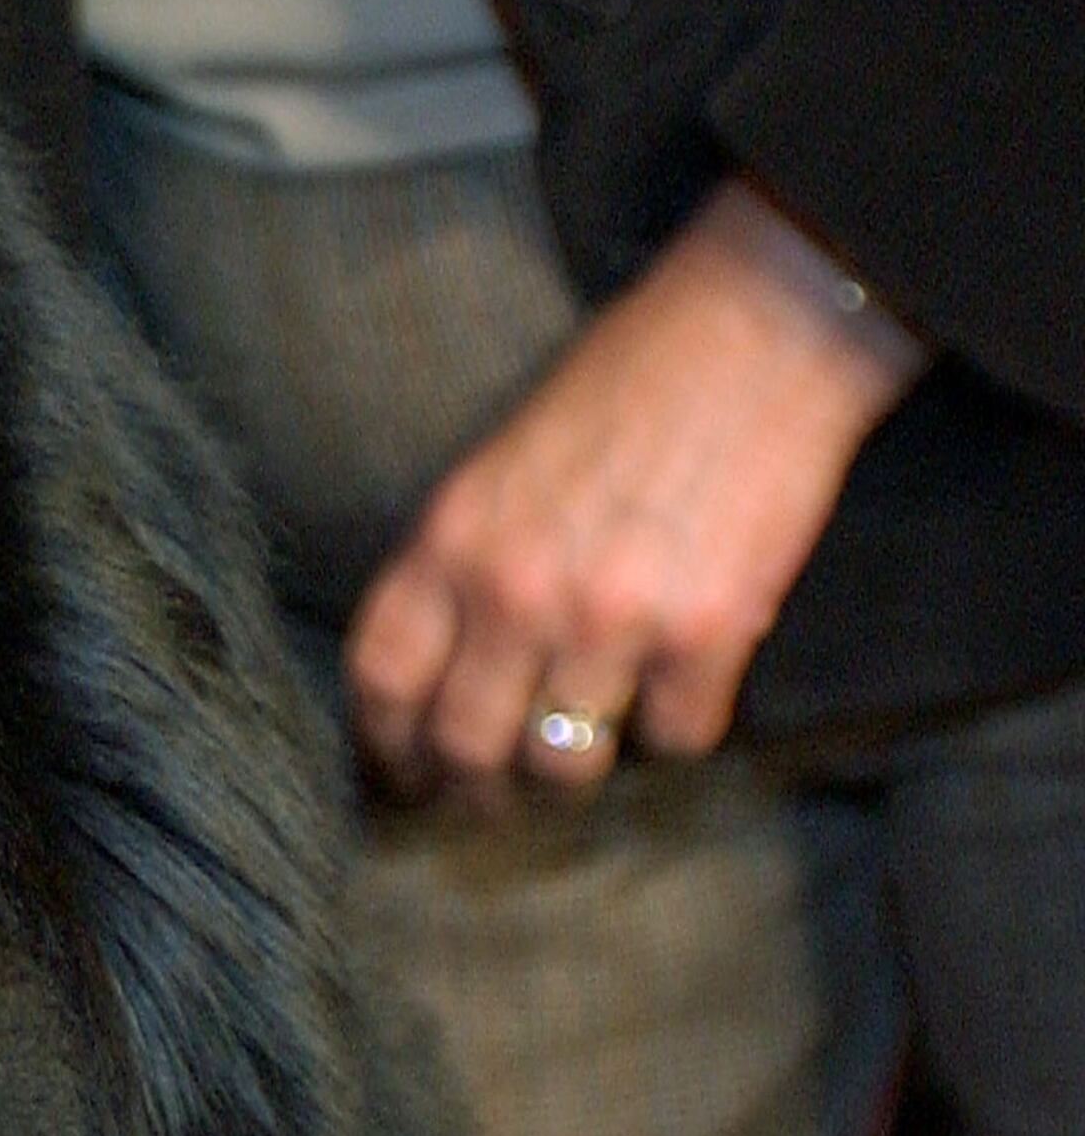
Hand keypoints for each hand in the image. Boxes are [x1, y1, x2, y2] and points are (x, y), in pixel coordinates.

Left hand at [344, 178, 924, 797]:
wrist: (754, 334)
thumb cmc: (620, 389)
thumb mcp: (496, 467)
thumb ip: (459, 564)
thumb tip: (440, 669)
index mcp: (449, 541)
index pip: (380, 680)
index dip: (383, 745)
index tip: (400, 770)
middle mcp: (515, 591)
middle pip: (462, 747)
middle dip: (469, 792)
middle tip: (486, 801)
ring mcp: (610, 619)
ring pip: (563, 764)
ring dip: (568, 775)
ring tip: (576, 758)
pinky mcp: (709, 634)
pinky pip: (675, 738)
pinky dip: (675, 732)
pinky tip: (677, 695)